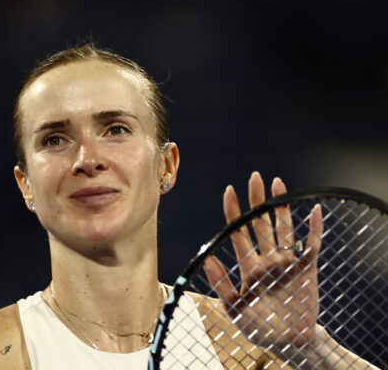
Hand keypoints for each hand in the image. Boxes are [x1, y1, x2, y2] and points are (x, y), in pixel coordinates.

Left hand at [204, 172, 322, 349]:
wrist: (288, 342)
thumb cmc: (258, 326)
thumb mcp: (234, 308)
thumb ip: (221, 284)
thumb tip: (205, 258)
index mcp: (248, 265)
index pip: (239, 232)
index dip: (233, 211)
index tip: (229, 191)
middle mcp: (267, 258)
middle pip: (261, 223)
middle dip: (258, 200)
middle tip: (255, 177)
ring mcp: (287, 261)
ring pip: (283, 228)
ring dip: (282, 207)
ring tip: (278, 184)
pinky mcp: (306, 268)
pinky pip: (311, 245)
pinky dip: (314, 228)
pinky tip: (314, 210)